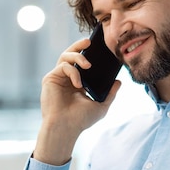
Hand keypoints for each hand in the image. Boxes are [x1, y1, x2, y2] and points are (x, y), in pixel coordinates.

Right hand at [34, 39, 120, 164]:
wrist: (66, 128)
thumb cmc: (80, 120)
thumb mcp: (101, 106)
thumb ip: (110, 93)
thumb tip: (119, 81)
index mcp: (76, 83)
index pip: (82, 63)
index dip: (89, 54)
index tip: (100, 48)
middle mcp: (66, 78)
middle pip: (71, 54)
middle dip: (79, 45)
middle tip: (89, 42)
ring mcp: (57, 78)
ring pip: (65, 56)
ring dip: (77, 56)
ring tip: (88, 64)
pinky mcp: (50, 78)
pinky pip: (63, 66)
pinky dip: (73, 72)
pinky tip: (78, 84)